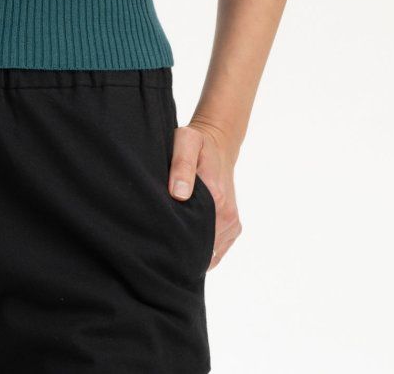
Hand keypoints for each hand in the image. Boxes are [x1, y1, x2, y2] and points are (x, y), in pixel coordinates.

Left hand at [168, 118, 241, 270]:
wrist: (219, 144)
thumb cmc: (198, 143)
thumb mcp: (186, 142)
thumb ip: (182, 166)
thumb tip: (178, 194)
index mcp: (216, 197)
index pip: (194, 236)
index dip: (174, 240)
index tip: (159, 237)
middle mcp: (227, 215)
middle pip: (200, 247)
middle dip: (181, 247)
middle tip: (162, 238)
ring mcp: (232, 223)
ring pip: (209, 252)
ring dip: (193, 248)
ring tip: (174, 234)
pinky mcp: (233, 227)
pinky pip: (217, 251)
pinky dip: (204, 250)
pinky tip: (189, 237)